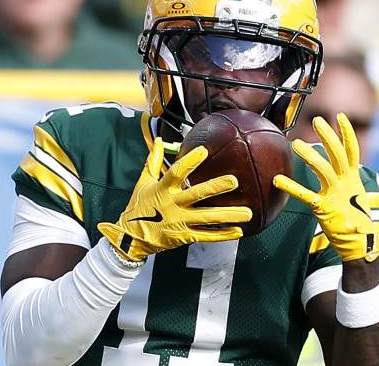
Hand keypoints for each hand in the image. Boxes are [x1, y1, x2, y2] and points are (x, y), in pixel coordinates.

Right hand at [98, 137, 251, 261]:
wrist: (131, 237)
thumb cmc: (139, 206)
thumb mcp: (143, 182)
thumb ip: (154, 160)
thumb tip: (161, 140)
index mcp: (163, 189)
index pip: (176, 172)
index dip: (190, 161)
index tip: (204, 151)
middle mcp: (173, 205)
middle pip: (197, 195)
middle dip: (216, 187)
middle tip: (234, 181)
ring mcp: (179, 222)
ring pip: (207, 217)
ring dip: (228, 215)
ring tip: (248, 213)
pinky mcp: (184, 236)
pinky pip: (206, 235)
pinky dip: (222, 234)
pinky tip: (238, 231)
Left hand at [274, 114, 378, 261]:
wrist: (360, 244)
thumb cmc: (356, 220)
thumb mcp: (355, 197)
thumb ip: (346, 182)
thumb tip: (341, 172)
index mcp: (353, 179)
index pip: (351, 151)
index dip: (346, 133)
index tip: (339, 116)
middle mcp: (346, 183)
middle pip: (338, 154)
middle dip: (328, 136)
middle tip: (317, 120)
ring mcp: (335, 195)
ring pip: (323, 169)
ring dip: (310, 155)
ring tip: (296, 143)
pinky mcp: (324, 208)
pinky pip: (305, 194)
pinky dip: (291, 187)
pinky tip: (278, 179)